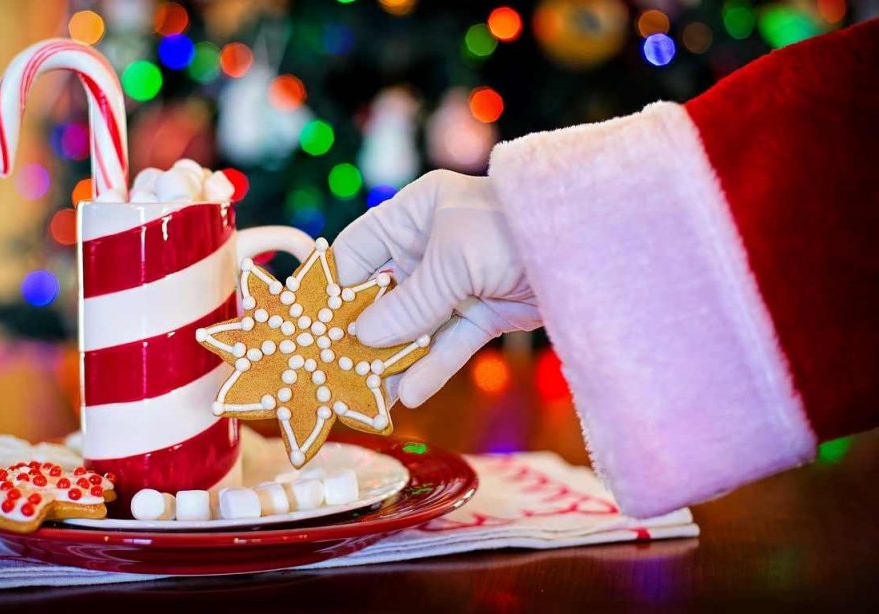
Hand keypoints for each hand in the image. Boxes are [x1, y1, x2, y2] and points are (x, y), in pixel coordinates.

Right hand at [332, 170, 541, 406]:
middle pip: (381, 295)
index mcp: (414, 214)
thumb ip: (409, 303)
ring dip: (392, 360)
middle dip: (360, 333)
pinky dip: (430, 367)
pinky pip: (448, 343)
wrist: (591, 245)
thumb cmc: (513, 229)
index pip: (357, 252)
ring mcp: (456, 282)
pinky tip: (409, 394)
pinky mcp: (482, 312)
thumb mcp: (453, 260)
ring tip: (367, 396)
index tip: (310, 327)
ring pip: (413, 326)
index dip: (333, 288)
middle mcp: (429, 247)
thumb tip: (362, 337)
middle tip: (333, 370)